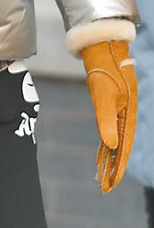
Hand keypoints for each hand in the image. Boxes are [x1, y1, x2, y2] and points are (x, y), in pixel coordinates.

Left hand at [82, 40, 137, 191]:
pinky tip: (103, 150)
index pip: (123, 146)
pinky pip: (109, 127)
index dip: (117, 166)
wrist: (102, 43)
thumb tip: (109, 144)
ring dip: (109, 157)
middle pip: (120, 145)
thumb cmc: (103, 65)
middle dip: (113, 167)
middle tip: (105, 187)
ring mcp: (119, 107)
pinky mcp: (111, 102)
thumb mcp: (103, 92)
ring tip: (102, 176)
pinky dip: (105, 141)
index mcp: (128, 112)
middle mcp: (125, 112)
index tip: (111, 183)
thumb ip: (105, 118)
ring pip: (114, 138)